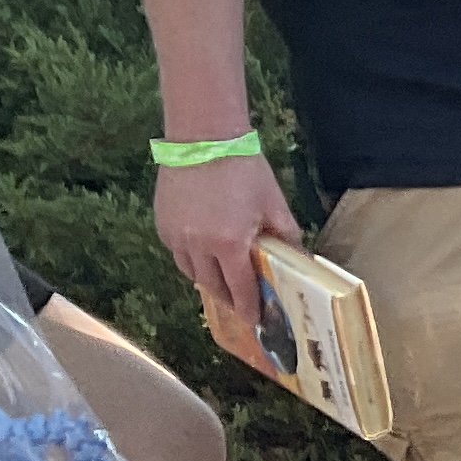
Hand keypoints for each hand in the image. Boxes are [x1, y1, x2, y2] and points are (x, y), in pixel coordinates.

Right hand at [154, 151, 299, 327]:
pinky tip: (204, 256)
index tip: (256, 320)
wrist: (203, 140)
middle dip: (228, 298)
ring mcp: (175, 236)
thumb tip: (298, 258)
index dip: (249, 307)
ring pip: (191, 272)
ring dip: (208, 280)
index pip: (240, 288)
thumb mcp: (274, 205)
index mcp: (229, 244)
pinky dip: (192, 260)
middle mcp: (197, 246)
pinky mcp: (162, 224)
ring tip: (224, 282)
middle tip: (241, 304)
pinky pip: (177, 253)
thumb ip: (286, 236)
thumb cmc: (244, 170)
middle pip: (212, 286)